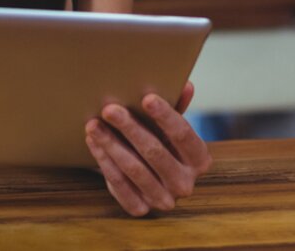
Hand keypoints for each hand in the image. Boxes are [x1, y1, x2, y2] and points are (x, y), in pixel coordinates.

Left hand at [84, 81, 212, 216]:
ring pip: (134, 169)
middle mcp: (185, 183)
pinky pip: (119, 185)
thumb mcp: (173, 126)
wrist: (155, 177)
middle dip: (130, 128)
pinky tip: (94, 142)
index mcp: (200, 160)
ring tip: (94, 125)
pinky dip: (104, 161)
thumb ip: (179, 106)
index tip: (146, 98)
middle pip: (155, 152)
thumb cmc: (164, 142)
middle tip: (110, 109)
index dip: (165, 116)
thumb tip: (186, 85)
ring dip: (111, 144)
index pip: (183, 134)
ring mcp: (163, 200)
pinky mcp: (141, 209)